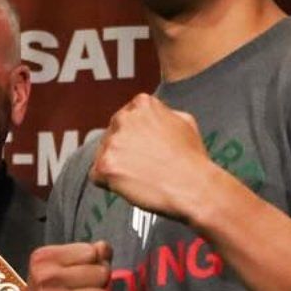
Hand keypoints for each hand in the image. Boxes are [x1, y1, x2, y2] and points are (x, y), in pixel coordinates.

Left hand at [88, 93, 219, 220]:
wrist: (193, 186)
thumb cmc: (192, 159)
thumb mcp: (184, 121)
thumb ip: (162, 114)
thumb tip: (153, 118)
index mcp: (141, 104)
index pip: (126, 120)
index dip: (135, 139)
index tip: (145, 150)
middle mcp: (123, 118)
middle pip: (111, 136)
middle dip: (123, 151)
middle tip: (143, 166)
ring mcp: (113, 142)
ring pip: (103, 155)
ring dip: (117, 167)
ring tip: (141, 176)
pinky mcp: (105, 165)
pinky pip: (97, 175)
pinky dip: (109, 183)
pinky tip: (131, 185)